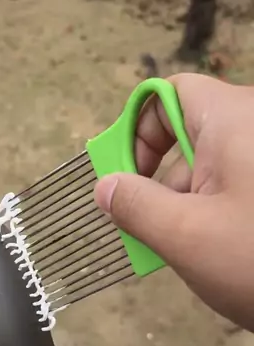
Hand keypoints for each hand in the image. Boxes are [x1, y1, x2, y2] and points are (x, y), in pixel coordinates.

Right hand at [94, 73, 253, 331]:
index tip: (126, 177)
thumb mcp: (185, 237)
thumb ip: (134, 206)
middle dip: (163, 179)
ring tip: (190, 251)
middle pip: (190, 132)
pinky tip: (222, 252)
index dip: (138, 129)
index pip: (169, 94)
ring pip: (217, 163)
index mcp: (230, 120)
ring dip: (191, 201)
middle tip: (151, 226)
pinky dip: (222, 209)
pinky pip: (241, 183)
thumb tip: (105, 187)